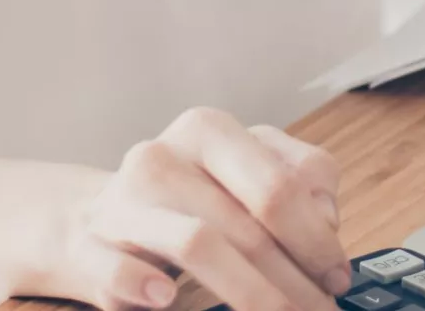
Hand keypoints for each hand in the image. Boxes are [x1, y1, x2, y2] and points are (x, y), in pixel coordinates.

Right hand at [40, 109, 346, 310]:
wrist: (97, 220)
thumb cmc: (189, 200)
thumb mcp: (247, 174)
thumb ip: (299, 181)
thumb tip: (326, 221)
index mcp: (210, 131)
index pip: (280, 185)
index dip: (317, 239)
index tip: (338, 277)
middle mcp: (164, 156)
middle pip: (246, 223)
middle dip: (294, 280)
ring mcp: (123, 201)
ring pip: (197, 243)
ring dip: (250, 294)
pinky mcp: (87, 245)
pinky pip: (115, 267)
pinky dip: (142, 283)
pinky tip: (167, 297)